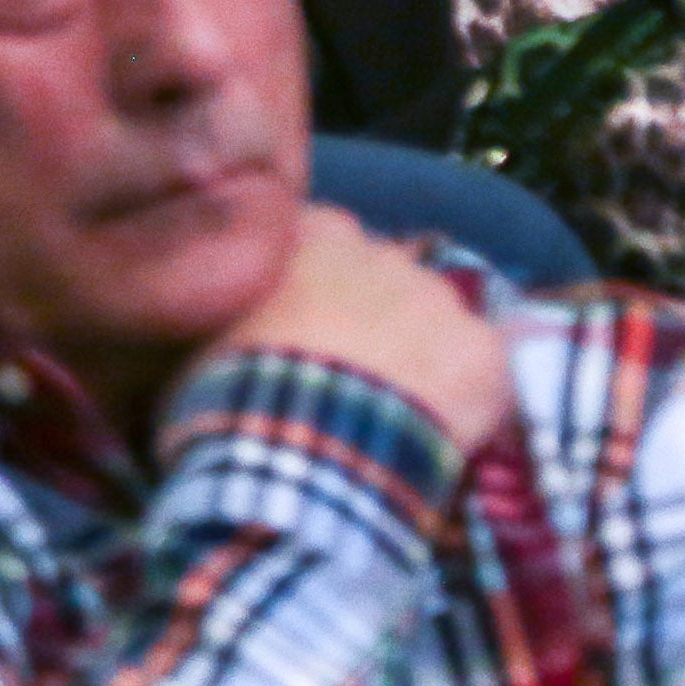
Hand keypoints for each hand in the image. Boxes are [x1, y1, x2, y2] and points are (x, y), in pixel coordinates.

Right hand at [214, 202, 512, 459]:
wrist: (300, 452)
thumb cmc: (231, 393)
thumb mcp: (200, 336)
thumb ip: (226, 305)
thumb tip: (222, 317)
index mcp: (308, 233)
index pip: (321, 234)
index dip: (316, 279)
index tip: (303, 317)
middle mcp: (380, 248)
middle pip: (385, 273)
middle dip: (372, 310)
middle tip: (346, 367)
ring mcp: (440, 297)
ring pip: (436, 319)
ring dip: (418, 349)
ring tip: (394, 406)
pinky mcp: (485, 353)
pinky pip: (482, 370)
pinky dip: (467, 395)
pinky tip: (441, 430)